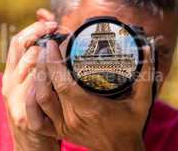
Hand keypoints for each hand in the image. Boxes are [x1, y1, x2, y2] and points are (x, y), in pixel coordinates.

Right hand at [2, 9, 59, 150]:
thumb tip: (49, 36)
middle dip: (44, 37)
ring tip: (64, 49)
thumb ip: (40, 62)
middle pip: (24, 49)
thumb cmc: (38, 107)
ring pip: (31, 67)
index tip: (53, 23)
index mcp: (12, 72)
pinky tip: (61, 73)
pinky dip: (49, 78)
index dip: (35, 28)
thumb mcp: (34, 82)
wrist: (30, 142)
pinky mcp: (23, 114)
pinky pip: (37, 91)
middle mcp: (9, 82)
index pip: (18, 41)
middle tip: (62, 32)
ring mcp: (14, 98)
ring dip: (49, 55)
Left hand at [35, 40, 153, 150]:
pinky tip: (34, 86)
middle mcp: (73, 119)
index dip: (54, 62)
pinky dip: (31, 102)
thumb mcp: (142, 101)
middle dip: (43, 64)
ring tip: (41, 60)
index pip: (64, 83)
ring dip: (36, 78)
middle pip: (47, 89)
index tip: (52, 44)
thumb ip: (145, 74)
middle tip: (46, 47)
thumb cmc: (130, 125)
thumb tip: (146, 48)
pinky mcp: (59, 132)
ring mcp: (63, 127)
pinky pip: (36, 119)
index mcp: (91, 109)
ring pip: (39, 101)